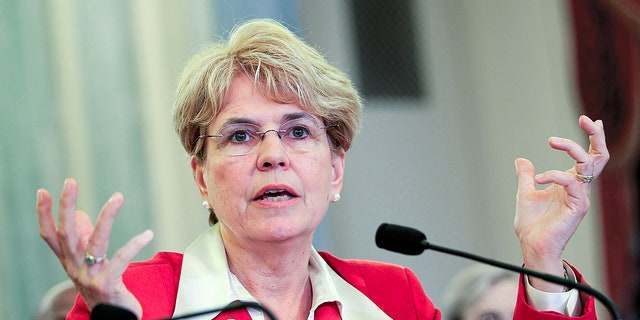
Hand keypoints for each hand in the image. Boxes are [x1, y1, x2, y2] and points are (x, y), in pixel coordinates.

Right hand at [37, 178, 153, 317]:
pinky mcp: (108, 285)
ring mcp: (90, 277)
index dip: (45, 215)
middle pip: (67, 234)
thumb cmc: (104, 286)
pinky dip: (134, 245)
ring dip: (106, 217)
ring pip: (95, 242)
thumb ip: (85, 240)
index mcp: (69, 261)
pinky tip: (148, 233)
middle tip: (70, 182)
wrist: (113, 318)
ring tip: (117, 197)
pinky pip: (121, 260)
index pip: (51, 236)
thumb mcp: (90, 262)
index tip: (43, 191)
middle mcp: (75, 268)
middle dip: (66, 206)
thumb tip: (79, 214)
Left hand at [514, 115, 608, 291]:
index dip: (592, 139)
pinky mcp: (578, 207)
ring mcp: (581, 197)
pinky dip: (555, 175)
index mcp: (570, 184)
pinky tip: (540, 178)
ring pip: (589, 165)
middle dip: (596, 136)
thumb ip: (526, 176)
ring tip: (551, 141)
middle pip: (599, 157)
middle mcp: (579, 188)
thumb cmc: (532, 224)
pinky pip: (572, 183)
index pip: (588, 157)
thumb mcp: (525, 193)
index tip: (587, 120)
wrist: (531, 246)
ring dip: (571, 148)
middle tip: (585, 119)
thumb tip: (521, 160)